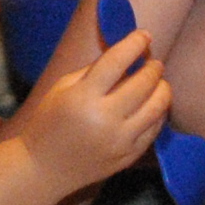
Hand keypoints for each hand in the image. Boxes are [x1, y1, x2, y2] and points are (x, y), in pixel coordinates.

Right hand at [11, 28, 170, 192]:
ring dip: (162, 88)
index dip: (134, 44)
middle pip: (144, 83)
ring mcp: (119, 141)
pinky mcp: (128, 157)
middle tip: (152, 61)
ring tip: (157, 82)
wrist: (42, 169)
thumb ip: (93, 71)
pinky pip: (154, 130)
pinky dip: (158, 112)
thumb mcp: (62, 89)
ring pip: (158, 107)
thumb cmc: (48, 123)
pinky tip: (153, 105)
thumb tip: (125, 55)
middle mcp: (105, 119)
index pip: (117, 61)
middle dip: (153, 66)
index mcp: (83, 97)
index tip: (143, 35)